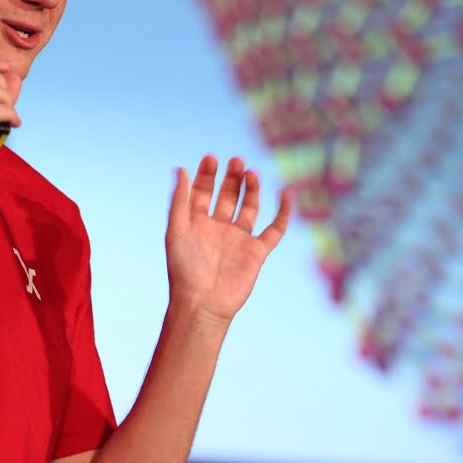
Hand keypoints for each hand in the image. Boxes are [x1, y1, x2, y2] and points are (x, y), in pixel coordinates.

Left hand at [165, 155, 290, 329]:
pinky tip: (286, 193)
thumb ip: (179, 200)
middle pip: (228, 195)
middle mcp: (218, 229)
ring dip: (251, 189)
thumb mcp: (176, 230)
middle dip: (231, 177)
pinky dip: (283, 212)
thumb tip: (179, 168)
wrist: (202, 304)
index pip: (202, 191)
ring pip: (250, 207)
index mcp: (196, 223)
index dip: (206, 174)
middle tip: (236, 161)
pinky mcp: (257, 252)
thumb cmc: (183, 270)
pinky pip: (275, 229)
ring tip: (251, 173)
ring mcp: (239, 239)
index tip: (212, 158)